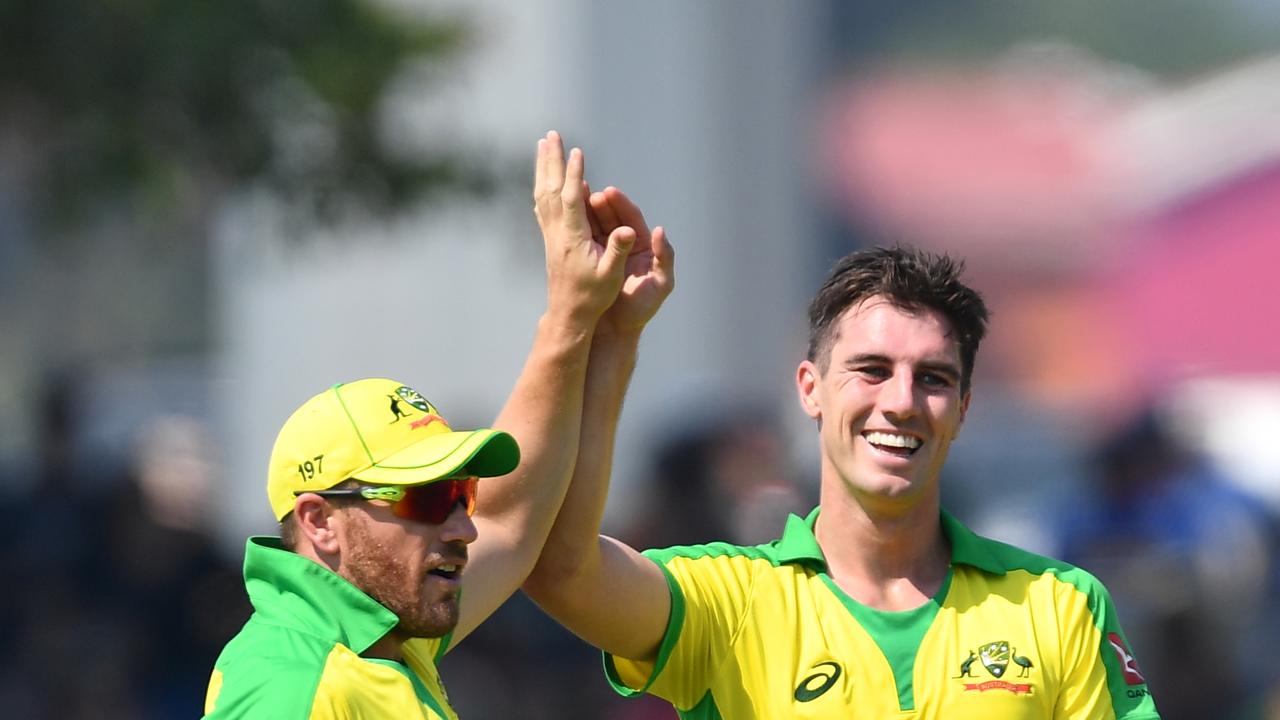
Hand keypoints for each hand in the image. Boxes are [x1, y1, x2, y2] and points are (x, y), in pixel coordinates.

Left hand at [533, 131, 634, 329]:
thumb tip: (628, 231)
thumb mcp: (610, 275)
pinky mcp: (550, 239)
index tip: (577, 152)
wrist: (569, 314)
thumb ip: (618, 251)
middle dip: (553, 160)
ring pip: (544, 193)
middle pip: (552, 189)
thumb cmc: (594, 296)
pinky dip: (543, 185)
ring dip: (544, 168)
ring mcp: (551, 234)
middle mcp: (558, 232)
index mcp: (572, 238)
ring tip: (544, 145)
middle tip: (551, 134)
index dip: (575, 175)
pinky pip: (543, 205)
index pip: (572, 200)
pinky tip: (542, 179)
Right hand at [587, 186, 674, 334]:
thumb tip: (660, 230)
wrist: (616, 330)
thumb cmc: (641, 309)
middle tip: (590, 193)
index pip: (632, 219)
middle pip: (614, 218)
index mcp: (644, 246)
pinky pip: (586, 239)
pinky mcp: (593, 260)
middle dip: (602, 205)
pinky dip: (578, 227)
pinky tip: (567, 218)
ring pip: (597, 225)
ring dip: (588, 212)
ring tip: (576, 200)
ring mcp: (608, 251)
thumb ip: (665, 258)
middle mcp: (626, 245)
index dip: (621, 204)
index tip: (609, 191)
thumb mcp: (660, 284)